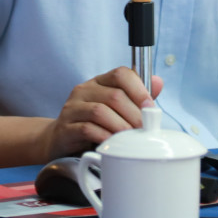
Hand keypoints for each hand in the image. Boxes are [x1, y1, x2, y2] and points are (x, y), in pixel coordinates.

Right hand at [41, 67, 164, 157]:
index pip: (121, 74)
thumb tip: (158, 82)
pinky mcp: (66, 127)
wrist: (59, 140)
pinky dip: (105, 136)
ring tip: (131, 139)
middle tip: (145, 129)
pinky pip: (87, 129)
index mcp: (99, 82)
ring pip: (101, 111)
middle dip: (134, 114)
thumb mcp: (115, 109)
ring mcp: (73, 108)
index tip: (150, 107)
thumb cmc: (92, 124)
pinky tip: (113, 144)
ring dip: (121, 127)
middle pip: (114, 95)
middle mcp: (84, 90)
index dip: (139, 89)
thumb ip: (136, 97)